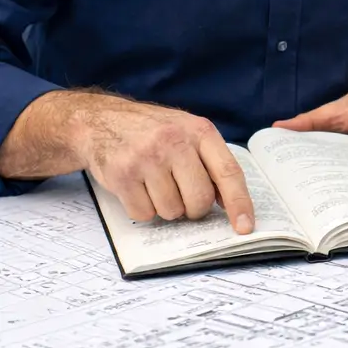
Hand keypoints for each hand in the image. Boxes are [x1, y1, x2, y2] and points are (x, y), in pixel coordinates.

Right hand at [74, 95, 253, 232]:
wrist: (102, 121)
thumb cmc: (154, 131)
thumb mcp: (189, 132)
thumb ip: (210, 161)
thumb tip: (229, 202)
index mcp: (200, 131)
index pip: (228, 172)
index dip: (239, 202)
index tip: (245, 226)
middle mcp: (175, 142)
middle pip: (199, 199)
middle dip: (194, 208)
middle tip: (182, 194)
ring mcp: (147, 159)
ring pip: (171, 211)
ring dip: (166, 207)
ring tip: (155, 183)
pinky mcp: (122, 175)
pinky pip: (144, 214)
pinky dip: (143, 208)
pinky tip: (138, 187)